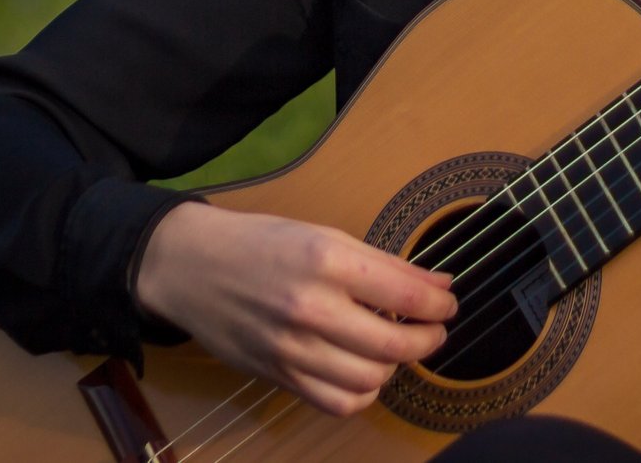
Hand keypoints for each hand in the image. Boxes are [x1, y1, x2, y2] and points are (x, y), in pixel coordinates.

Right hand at [133, 202, 456, 416]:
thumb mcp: (325, 236)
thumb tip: (439, 285)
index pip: (405, 294)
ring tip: (395, 347)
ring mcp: (292, 348)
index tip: (448, 304)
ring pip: (369, 380)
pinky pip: (336, 403)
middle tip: (433, 330)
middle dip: (427, 340)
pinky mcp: (278, 376)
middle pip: (393, 345)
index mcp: (326, 261)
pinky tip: (365, 372)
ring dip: (394, 367)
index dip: (439, 305)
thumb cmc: (262, 244)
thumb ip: (384, 264)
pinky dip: (362, 394)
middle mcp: (310, 308)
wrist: (192, 268)